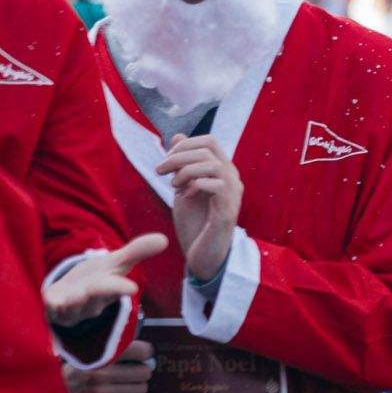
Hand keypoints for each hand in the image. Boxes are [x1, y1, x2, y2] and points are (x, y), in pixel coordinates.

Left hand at [43, 233, 167, 325]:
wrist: (70, 298)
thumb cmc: (95, 279)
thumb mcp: (115, 263)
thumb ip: (137, 252)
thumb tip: (164, 239)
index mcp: (107, 289)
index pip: (115, 288)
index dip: (120, 288)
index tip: (131, 289)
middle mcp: (90, 302)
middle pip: (93, 298)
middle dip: (92, 295)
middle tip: (88, 291)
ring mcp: (69, 309)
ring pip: (69, 309)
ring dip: (66, 305)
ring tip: (62, 300)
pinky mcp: (50, 310)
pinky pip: (48, 312)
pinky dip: (47, 309)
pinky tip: (45, 302)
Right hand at [64, 339, 155, 392]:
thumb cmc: (71, 373)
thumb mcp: (85, 353)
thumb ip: (110, 349)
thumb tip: (145, 351)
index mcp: (97, 356)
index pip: (138, 351)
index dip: (145, 352)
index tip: (144, 354)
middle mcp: (100, 374)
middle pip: (143, 372)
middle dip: (141, 372)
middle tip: (135, 372)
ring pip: (140, 389)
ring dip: (135, 387)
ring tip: (123, 386)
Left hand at [158, 134, 243, 283]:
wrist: (203, 256)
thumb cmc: (195, 223)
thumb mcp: (183, 188)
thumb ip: (183, 164)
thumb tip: (177, 136)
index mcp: (222, 171)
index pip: (209, 141)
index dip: (184, 144)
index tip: (165, 160)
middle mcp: (232, 179)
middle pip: (208, 149)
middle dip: (178, 156)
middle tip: (160, 170)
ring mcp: (232, 195)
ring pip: (211, 164)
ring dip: (185, 170)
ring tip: (172, 184)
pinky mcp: (227, 212)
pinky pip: (214, 186)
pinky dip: (194, 186)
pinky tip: (184, 197)